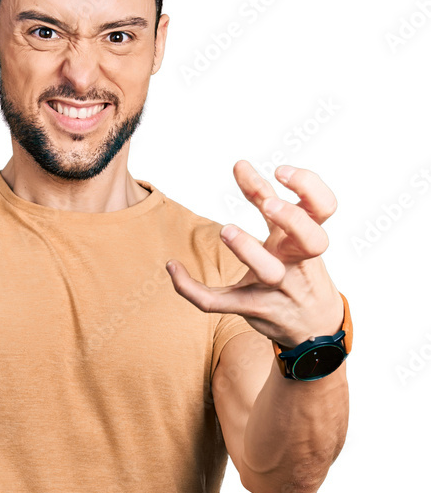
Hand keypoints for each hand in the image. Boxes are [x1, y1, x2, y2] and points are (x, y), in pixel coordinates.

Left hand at [165, 161, 344, 347]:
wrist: (315, 328)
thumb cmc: (299, 271)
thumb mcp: (291, 237)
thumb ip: (268, 202)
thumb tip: (240, 165)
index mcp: (307, 241)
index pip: (319, 208)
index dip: (307, 185)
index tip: (280, 169)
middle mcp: (297, 262)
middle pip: (309, 239)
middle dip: (291, 219)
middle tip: (268, 203)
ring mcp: (277, 288)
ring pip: (267, 271)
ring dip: (248, 249)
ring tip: (226, 229)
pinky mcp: (253, 309)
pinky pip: (220, 302)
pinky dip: (191, 288)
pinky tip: (172, 267)